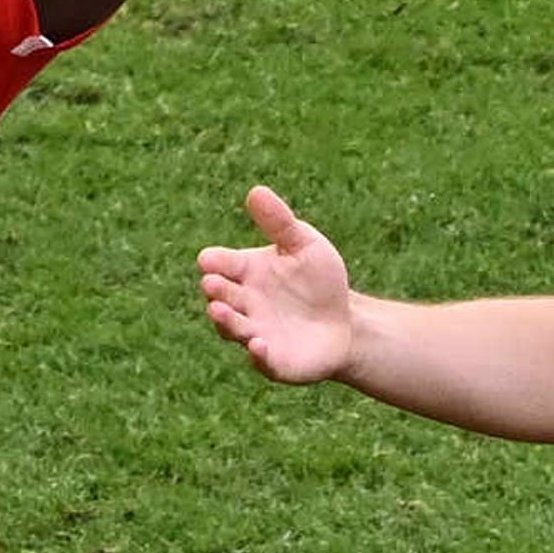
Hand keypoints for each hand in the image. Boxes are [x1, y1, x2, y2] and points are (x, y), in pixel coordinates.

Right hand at [198, 186, 358, 383]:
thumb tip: (256, 191)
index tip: (208, 260)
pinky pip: (261, 360)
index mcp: (245, 273)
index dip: (213, 262)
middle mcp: (243, 304)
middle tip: (211, 284)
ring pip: (233, 329)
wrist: (345, 323)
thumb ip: (280, 223)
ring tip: (219, 311)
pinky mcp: (273, 361)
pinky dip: (257, 354)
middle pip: (221, 296)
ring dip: (225, 321)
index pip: (221, 265)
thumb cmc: (320, 281)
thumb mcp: (304, 245)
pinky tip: (258, 344)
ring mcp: (255, 333)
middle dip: (215, 291)